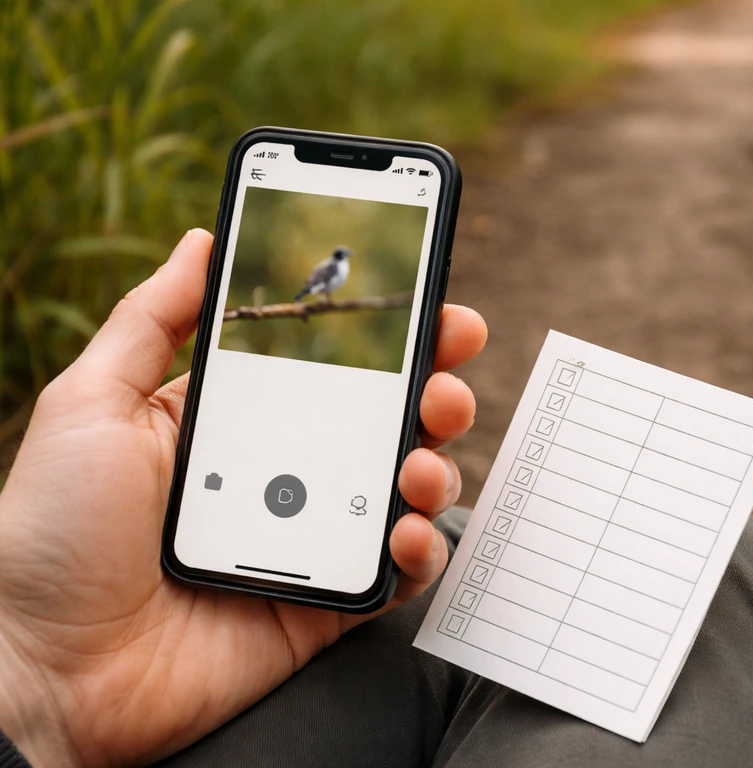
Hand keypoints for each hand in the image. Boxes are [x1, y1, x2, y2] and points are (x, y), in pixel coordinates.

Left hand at [0, 230, 486, 765]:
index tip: (434, 310)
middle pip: (387, 425)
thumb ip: (152, 320)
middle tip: (443, 384)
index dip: (392, 339)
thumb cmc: (54, 533)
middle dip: (436, 394)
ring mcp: (311, 540)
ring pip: (405, 493)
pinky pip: (397, 574)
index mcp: (242, 423)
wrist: (46, 670)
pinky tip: (403, 533)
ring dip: (436, 468)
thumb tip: (199, 241)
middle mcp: (287, 475)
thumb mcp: (93, 404)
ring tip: (419, 466)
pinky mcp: (325, 603)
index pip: (333, 368)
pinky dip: (421, 551)